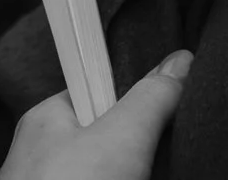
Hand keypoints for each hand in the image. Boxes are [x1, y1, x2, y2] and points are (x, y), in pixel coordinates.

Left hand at [1, 51, 190, 179]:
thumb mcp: (120, 137)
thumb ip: (150, 99)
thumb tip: (181, 59)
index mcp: (47, 118)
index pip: (98, 93)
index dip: (138, 98)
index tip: (175, 104)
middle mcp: (46, 152)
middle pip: (109, 136)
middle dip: (144, 144)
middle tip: (181, 145)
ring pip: (113, 170)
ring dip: (143, 172)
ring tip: (167, 171)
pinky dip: (132, 179)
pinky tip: (154, 179)